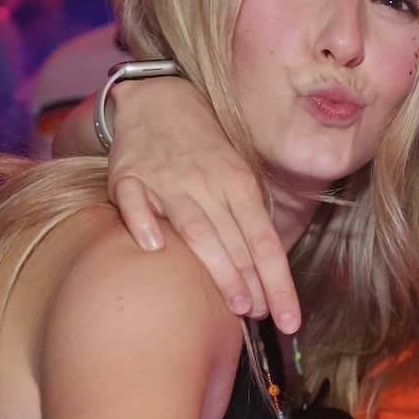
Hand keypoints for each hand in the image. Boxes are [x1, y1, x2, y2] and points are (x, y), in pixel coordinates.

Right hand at [105, 78, 301, 332]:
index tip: (290, 320)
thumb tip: (268, 275)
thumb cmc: (205, 150)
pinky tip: (154, 248)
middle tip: (262, 317)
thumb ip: (248, 221)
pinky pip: (135, 202)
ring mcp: (167, 180)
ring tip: (236, 304)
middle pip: (236, 240)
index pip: (266, 242)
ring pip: (196, 228)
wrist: (158, 98)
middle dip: (252, 282)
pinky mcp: (128, 177)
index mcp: (239, 184)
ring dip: (218, 266)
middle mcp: (207, 182)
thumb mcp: (237, 177)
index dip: (279, 282)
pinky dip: (143, 223)